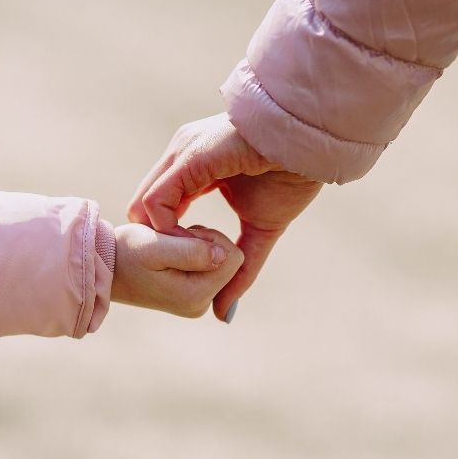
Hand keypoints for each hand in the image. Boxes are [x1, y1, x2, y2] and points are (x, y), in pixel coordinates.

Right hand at [112, 223, 243, 318]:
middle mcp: (201, 305)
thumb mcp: (154, 247)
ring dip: (198, 245)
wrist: (104, 267)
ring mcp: (198, 302)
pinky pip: (210, 266)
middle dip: (205, 242)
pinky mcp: (193, 295)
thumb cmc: (125, 253)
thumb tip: (225, 255)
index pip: (233, 257)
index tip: (179, 236)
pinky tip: (171, 256)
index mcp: (195, 296)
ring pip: (221, 260)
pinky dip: (194, 253)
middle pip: (229, 260)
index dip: (209, 237)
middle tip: (172, 242)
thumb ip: (191, 251)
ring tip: (168, 248)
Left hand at [127, 113, 322, 321]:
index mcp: (195, 165)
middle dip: (158, 243)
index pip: (159, 206)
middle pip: (143, 208)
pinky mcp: (188, 158)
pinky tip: (190, 244)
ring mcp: (182, 153)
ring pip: (144, 206)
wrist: (313, 146)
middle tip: (183, 267)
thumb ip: (239, 267)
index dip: (168, 239)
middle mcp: (182, 155)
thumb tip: (225, 312)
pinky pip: (157, 200)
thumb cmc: (292, 178)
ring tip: (190, 258)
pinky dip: (166, 229)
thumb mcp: (260, 230)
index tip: (190, 262)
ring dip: (162, 241)